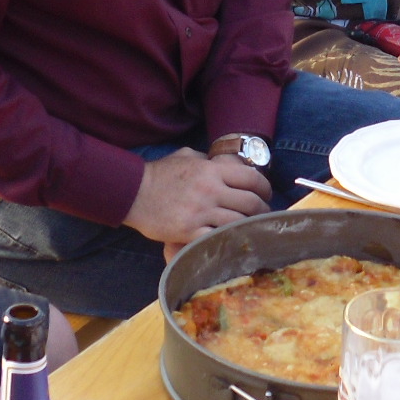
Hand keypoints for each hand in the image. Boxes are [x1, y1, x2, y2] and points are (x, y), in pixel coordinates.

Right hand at [124, 148, 269, 245]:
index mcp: (211, 170)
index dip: (265, 188)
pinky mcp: (188, 231)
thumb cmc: (159, 174)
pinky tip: (230, 242)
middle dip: (262, 210)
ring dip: (248, 227)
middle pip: (250, 202)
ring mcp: (200, 212)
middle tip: (263, 216)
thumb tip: (223, 164)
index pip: (251, 178)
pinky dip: (226, 241)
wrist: (133, 192)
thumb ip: (207, 159)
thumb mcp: (185, 156)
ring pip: (238, 222)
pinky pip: (216, 238)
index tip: (266, 194)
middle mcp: (210, 190)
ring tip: (250, 230)